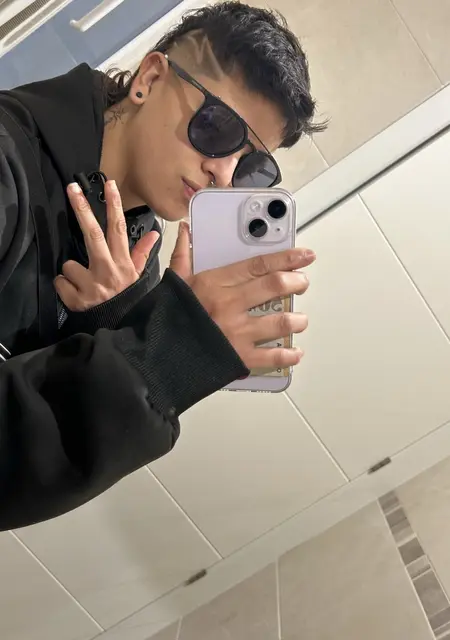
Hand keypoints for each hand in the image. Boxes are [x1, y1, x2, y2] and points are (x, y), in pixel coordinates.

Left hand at [55, 180, 158, 311]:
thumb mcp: (137, 278)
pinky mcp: (76, 299)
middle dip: (81, 209)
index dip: (114, 205)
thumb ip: (141, 254)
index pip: (118, 230)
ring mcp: (91, 285)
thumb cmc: (126, 301)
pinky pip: (61, 281)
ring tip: (85, 284)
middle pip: (92, 234)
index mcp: (123, 264)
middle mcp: (108, 271)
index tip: (109, 184)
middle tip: (71, 188)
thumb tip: (155, 233)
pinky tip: (77, 294)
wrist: (118, 330)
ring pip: (69, 264)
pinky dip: (65, 287)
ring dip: (73, 272)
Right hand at [170, 222, 314, 370]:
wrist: (154, 357)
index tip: (304, 255)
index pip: (258, 264)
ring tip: (300, 320)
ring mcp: (236, 332)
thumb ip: (184, 255)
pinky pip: (272, 356)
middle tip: (302, 283)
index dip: (286, 258)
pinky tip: (294, 353)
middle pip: (275, 286)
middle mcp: (229, 305)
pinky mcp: (239, 358)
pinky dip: (288, 355)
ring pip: (280, 321)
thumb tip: (185, 230)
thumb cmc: (165, 320)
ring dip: (296, 320)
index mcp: (215, 283)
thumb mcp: (173, 283)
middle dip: (296, 283)